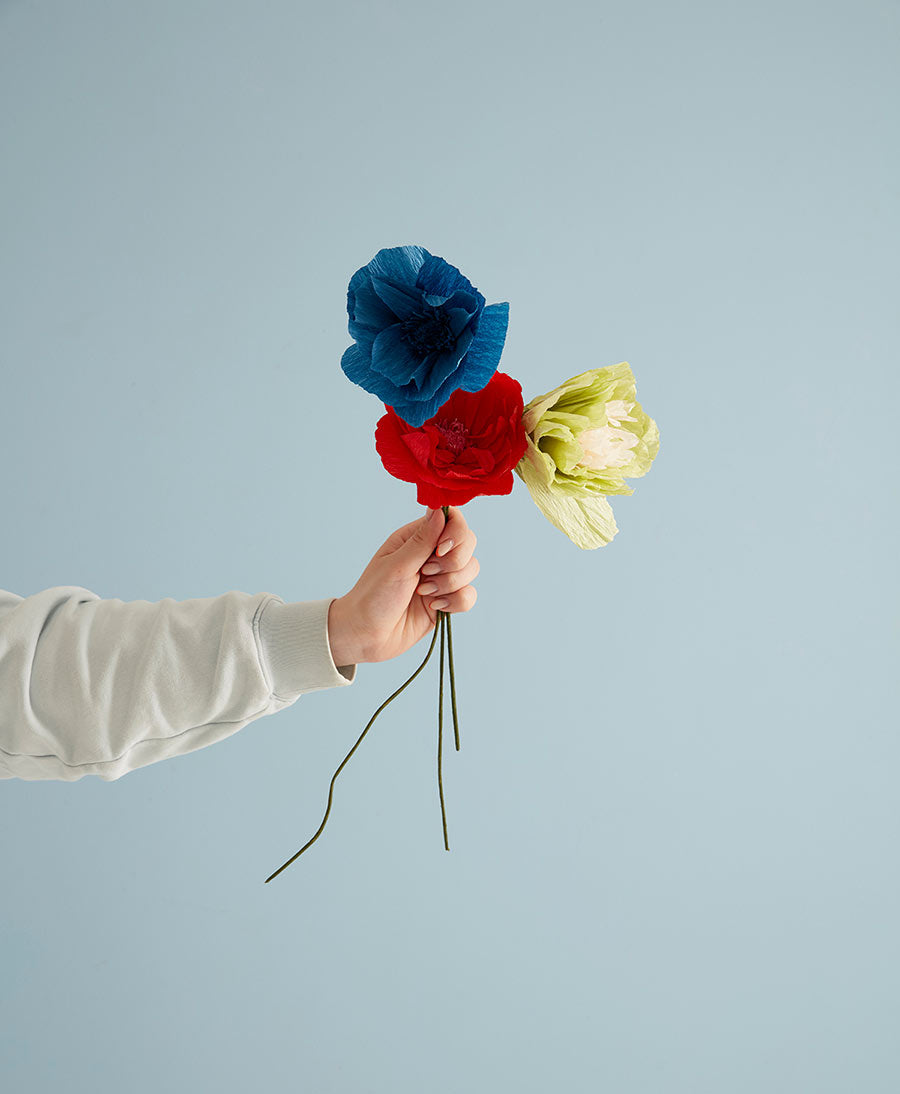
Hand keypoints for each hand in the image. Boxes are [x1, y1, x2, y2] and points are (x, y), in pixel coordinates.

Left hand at [327, 506, 479, 665]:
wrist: (366, 635)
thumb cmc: (373, 596)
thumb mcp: (397, 565)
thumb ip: (423, 540)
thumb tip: (440, 509)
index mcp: (416, 538)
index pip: (452, 519)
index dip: (455, 532)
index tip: (440, 550)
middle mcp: (432, 555)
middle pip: (468, 543)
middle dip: (453, 562)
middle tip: (426, 574)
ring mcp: (441, 578)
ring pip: (471, 570)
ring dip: (450, 584)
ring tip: (424, 593)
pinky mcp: (447, 601)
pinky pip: (469, 595)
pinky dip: (455, 602)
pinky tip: (434, 607)